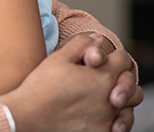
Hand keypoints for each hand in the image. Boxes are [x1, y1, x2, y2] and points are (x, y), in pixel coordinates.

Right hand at [0, 34, 133, 131]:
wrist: (29, 116)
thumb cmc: (41, 86)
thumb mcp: (58, 58)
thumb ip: (81, 44)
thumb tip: (97, 38)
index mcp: (101, 76)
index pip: (122, 60)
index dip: (114, 55)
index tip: (101, 58)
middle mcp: (110, 99)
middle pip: (131, 85)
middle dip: (122, 77)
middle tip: (105, 77)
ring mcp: (107, 119)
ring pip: (129, 107)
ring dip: (123, 98)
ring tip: (107, 96)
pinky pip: (120, 126)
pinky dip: (116, 119)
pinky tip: (102, 114)